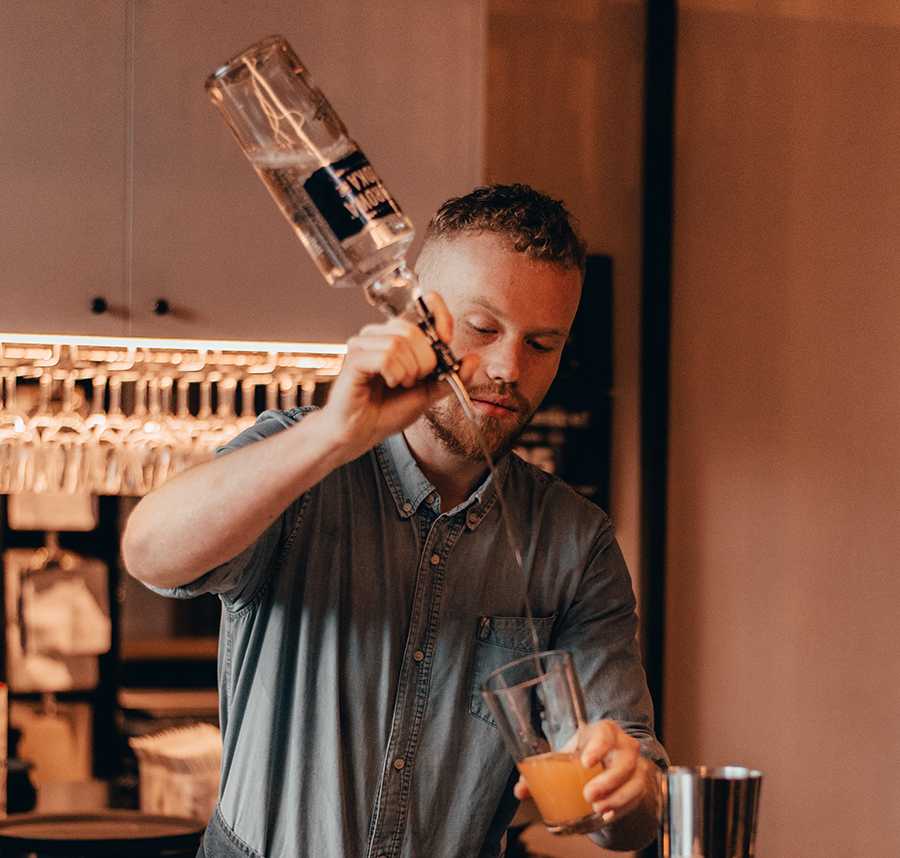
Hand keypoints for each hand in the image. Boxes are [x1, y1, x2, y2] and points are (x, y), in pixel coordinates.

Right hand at [320, 292, 478, 459]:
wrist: (361, 432)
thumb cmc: (387, 411)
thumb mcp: (428, 394)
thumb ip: (450, 377)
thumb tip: (474, 359)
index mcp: (398, 336)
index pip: (423, 304)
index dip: (440, 316)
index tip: (447, 339)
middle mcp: (379, 334)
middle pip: (413, 330)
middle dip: (424, 360)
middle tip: (415, 380)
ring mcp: (363, 344)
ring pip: (398, 344)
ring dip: (408, 371)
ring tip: (400, 384)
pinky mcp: (354, 358)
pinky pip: (385, 358)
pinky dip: (394, 375)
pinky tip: (389, 384)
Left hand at [513, 720, 653, 827]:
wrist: (607, 759)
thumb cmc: (582, 753)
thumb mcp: (565, 756)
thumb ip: (541, 771)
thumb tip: (520, 791)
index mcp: (603, 731)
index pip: (605, 733)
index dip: (598, 746)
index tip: (585, 763)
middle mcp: (624, 746)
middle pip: (625, 760)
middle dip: (609, 779)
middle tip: (588, 794)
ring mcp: (636, 765)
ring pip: (634, 781)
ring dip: (617, 797)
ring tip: (596, 808)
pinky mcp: (639, 785)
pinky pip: (636, 797)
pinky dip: (622, 808)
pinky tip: (607, 815)